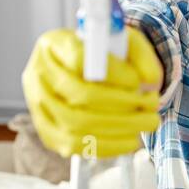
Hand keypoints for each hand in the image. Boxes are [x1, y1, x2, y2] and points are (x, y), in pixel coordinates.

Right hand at [22, 26, 162, 157]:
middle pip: (78, 94)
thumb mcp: (122, 41)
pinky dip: (107, 146)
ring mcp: (38, 106)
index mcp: (53, 44)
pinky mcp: (46, 131)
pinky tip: (130, 140)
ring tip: (147, 122)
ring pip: (76, 123)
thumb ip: (140, 54)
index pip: (79, 59)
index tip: (137, 81)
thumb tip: (151, 79)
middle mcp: (38, 74)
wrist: (84, 72)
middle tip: (151, 104)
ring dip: (119, 126)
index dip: (112, 73)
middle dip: (122, 103)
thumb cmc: (103, 55)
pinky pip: (74, 146)